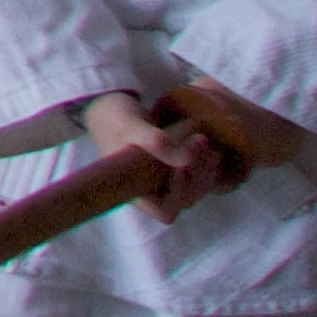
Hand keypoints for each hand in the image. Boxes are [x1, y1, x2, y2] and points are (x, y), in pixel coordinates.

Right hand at [79, 93, 228, 222]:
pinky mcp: (172, 169)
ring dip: (206, 168)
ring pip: (196, 189)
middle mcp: (150, 191)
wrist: (108, 105)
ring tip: (205, 140)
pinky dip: (206, 164)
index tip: (178, 166)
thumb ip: (155, 142)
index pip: (165, 211)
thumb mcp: (130, 127)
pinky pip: (197, 177)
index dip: (177, 194)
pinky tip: (208, 145)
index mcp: (134, 190)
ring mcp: (162, 181)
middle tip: (200, 141)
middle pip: (186, 200)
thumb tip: (187, 162)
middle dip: (198, 174)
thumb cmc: (113, 119)